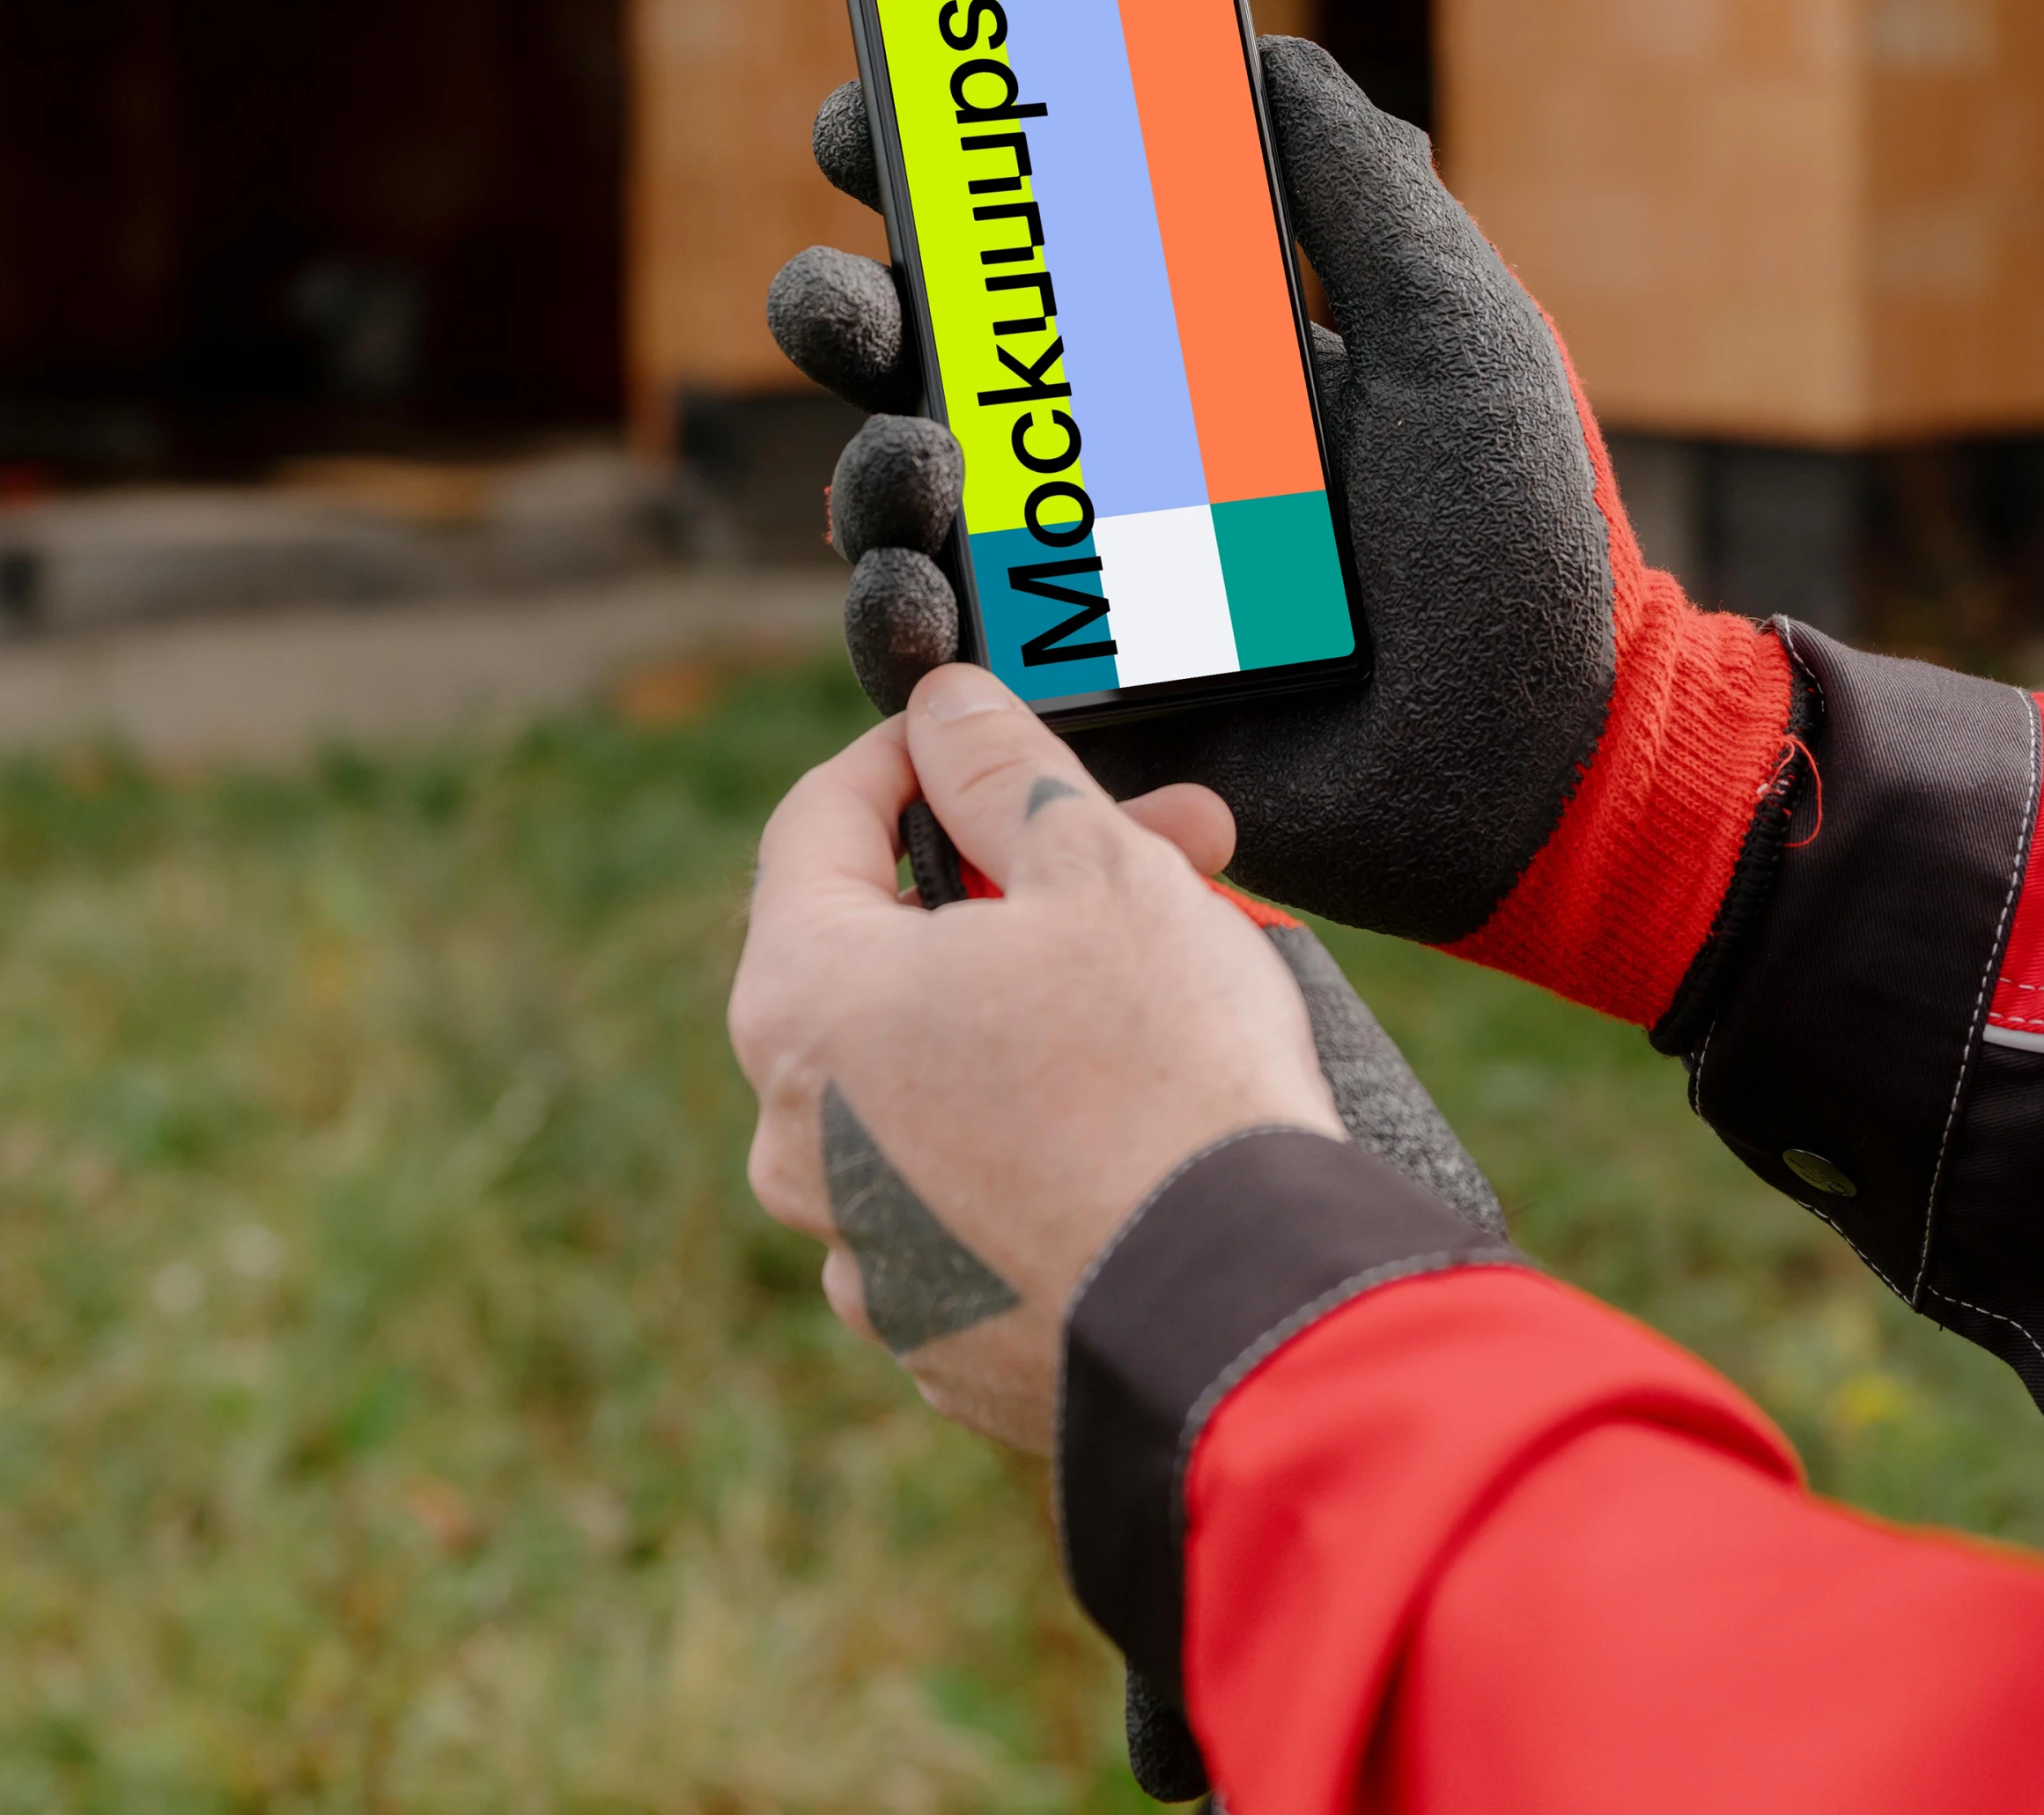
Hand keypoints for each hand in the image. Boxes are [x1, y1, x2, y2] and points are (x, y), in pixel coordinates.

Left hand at [731, 662, 1342, 1449]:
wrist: (1245, 1318)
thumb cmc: (1165, 1078)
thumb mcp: (1095, 869)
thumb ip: (1001, 770)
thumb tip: (946, 709)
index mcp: (803, 1004)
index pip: (816, 825)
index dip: (909, 756)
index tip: (980, 732)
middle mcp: (798, 1138)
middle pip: (888, 956)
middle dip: (1022, 882)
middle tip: (1160, 844)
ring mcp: (863, 1250)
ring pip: (936, 1077)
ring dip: (1037, 1006)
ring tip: (1181, 976)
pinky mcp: (942, 1333)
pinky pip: (975, 1194)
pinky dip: (1043, 1134)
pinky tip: (1148, 1109)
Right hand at [765, 38, 1798, 1021]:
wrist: (1552, 751)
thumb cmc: (1524, 538)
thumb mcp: (1451, 326)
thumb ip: (1360, 185)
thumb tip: (1261, 41)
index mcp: (1184, 355)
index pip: (1020, 247)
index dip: (923, 176)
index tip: (865, 122)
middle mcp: (1106, 457)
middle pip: (916, 361)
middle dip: (841, 310)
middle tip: (845, 299)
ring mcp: (1074, 584)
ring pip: (898, 500)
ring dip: (868, 465)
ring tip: (912, 462)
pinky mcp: (1064, 711)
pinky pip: (928, 661)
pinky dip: (891, 618)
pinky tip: (917, 589)